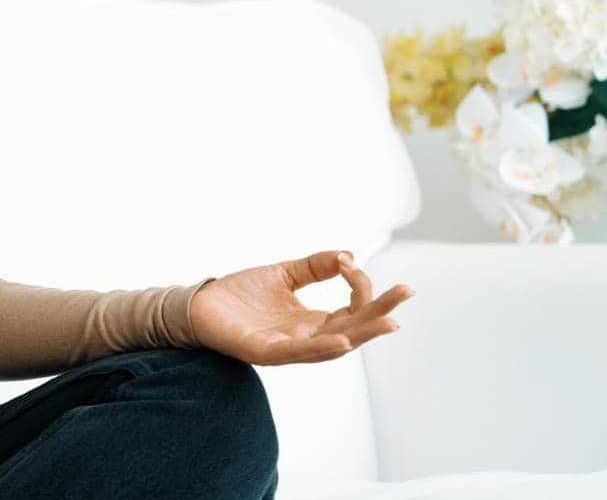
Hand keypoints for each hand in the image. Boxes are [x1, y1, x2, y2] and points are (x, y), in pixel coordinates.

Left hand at [190, 250, 413, 365]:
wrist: (199, 304)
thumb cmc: (240, 295)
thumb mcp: (284, 274)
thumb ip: (315, 266)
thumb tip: (348, 255)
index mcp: (313, 321)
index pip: (352, 309)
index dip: (359, 285)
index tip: (351, 261)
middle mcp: (306, 338)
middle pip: (354, 329)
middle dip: (381, 313)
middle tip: (407, 292)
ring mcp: (287, 348)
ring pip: (333, 345)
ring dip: (362, 332)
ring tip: (388, 321)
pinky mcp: (264, 352)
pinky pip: (298, 352)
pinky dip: (322, 346)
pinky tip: (342, 337)